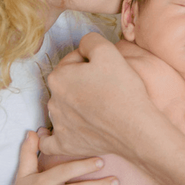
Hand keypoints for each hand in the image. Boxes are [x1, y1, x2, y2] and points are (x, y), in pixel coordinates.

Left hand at [43, 33, 153, 160]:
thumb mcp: (108, 50)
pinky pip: (49, 142)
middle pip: (66, 84)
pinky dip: (51, 138)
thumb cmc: (122, 89)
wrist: (135, 128)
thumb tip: (84, 46)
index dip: (90, 60)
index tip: (105, 68)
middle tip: (105, 86)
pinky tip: (52, 135)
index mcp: (58, 77)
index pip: (72, 61)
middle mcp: (53, 101)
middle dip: (81, 82)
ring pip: (62, 108)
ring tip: (96, 108)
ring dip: (73, 106)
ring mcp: (58, 125)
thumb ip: (89, 40)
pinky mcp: (66, 144)